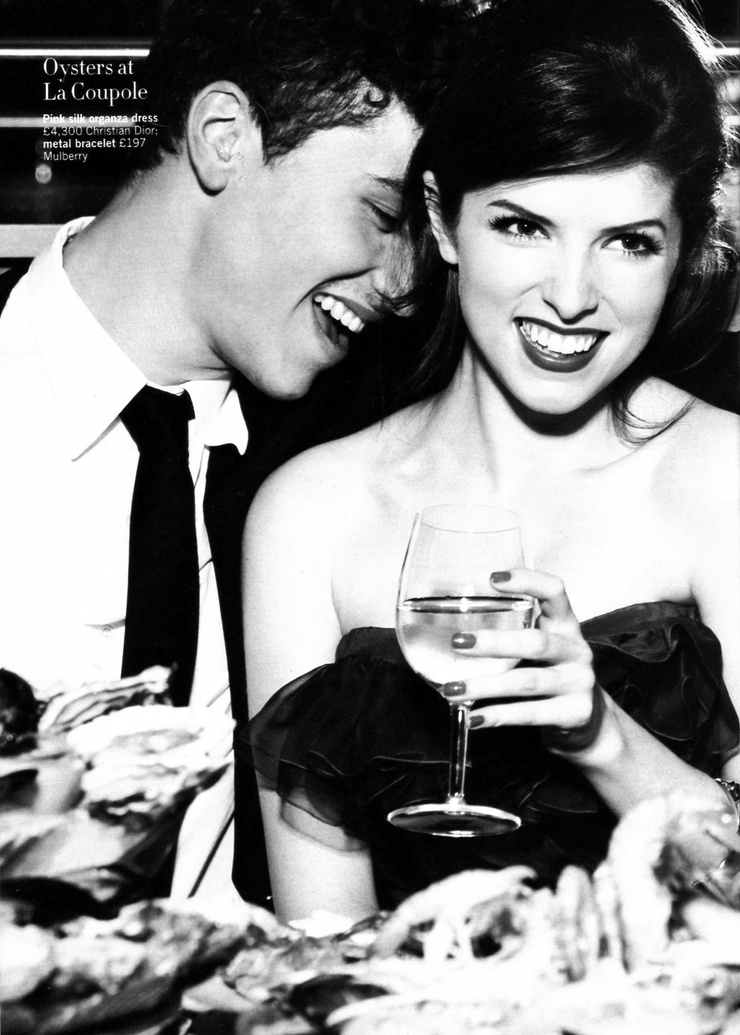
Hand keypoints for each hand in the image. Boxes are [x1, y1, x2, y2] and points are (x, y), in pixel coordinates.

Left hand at [444, 569, 604, 749]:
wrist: (586, 719)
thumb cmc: (550, 673)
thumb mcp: (539, 646)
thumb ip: (512, 633)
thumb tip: (454, 629)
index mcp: (565, 624)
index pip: (554, 592)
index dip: (528, 581)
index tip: (493, 579)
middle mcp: (576, 650)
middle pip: (536, 642)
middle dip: (495, 643)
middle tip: (458, 642)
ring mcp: (578, 683)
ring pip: (527, 682)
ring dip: (486, 685)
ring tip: (452, 689)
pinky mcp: (575, 713)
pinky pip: (530, 713)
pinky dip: (498, 716)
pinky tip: (473, 717)